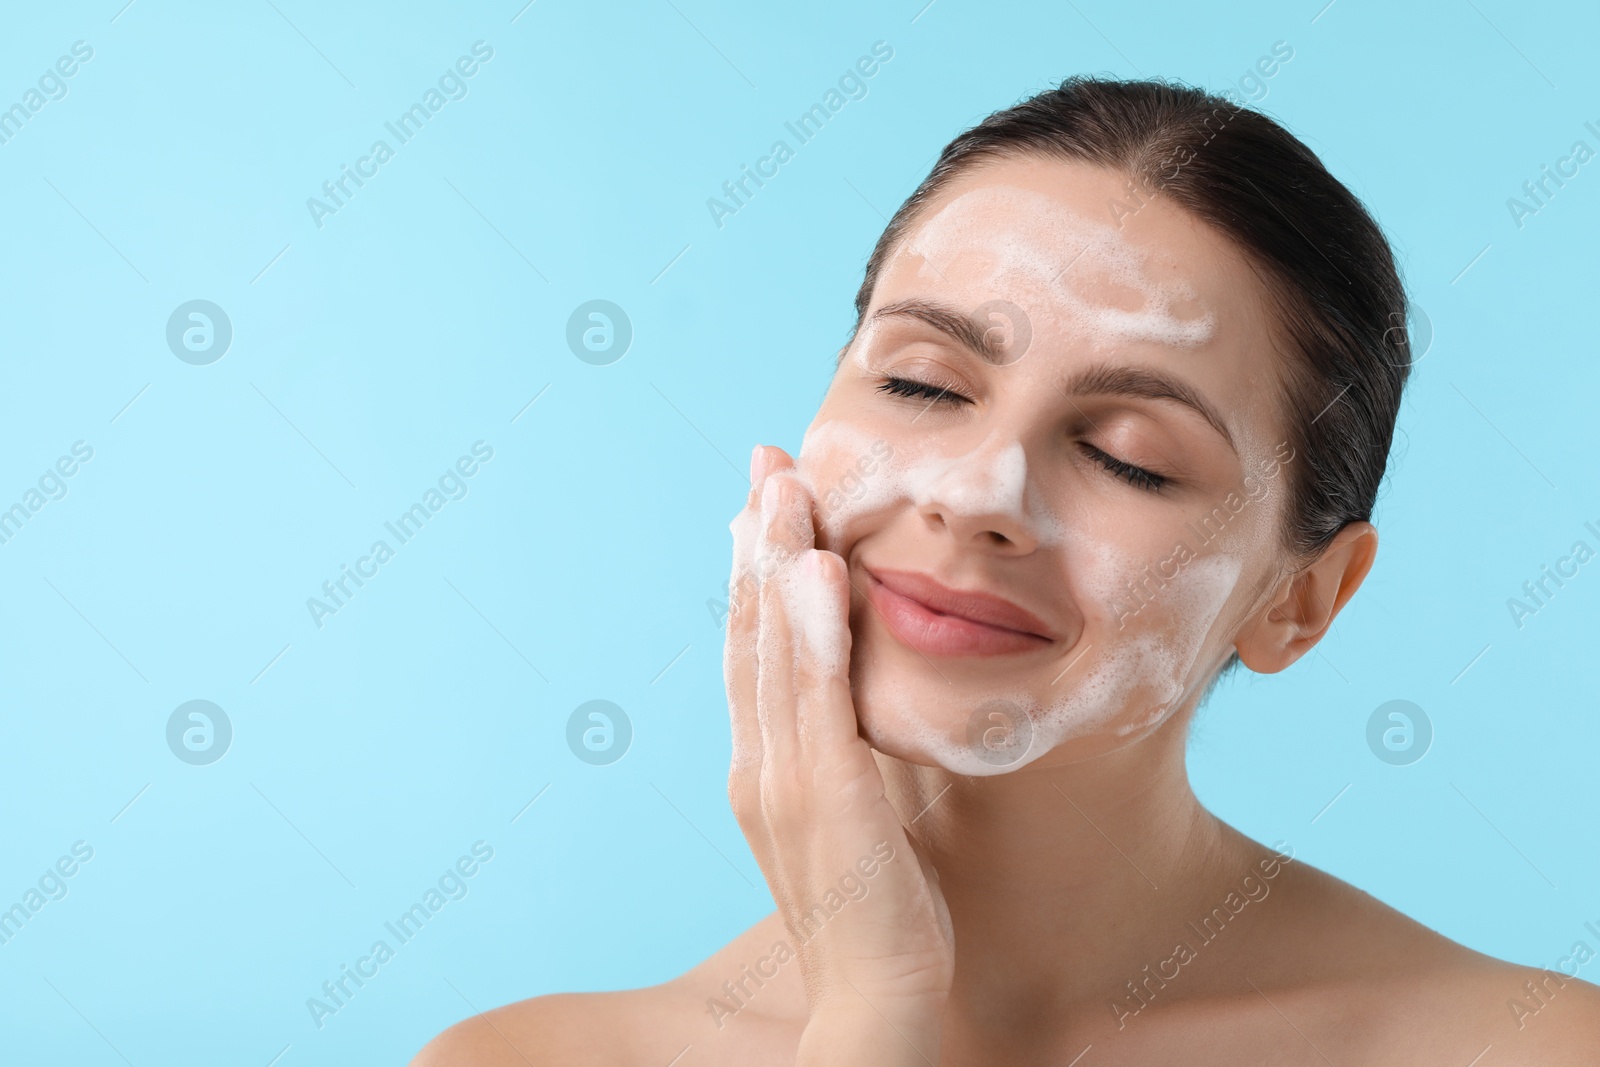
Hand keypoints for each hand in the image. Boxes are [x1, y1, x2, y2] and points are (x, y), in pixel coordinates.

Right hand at [724, 444, 954, 1064]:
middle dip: (759, 541)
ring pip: (773, 650)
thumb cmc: (882, 906)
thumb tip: (868, 686)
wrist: (880, 998)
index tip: (768, 500)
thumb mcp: (862, 805)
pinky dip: (808, 627)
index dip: (760, 569)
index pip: (758, 648)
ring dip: (775, 560)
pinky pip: (815, 697)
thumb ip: (853, 743)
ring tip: (783, 485)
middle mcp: (759, 762)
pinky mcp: (824, 796)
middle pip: (753, 632)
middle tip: (768, 461)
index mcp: (767, 763)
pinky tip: (814, 567)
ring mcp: (784, 779)